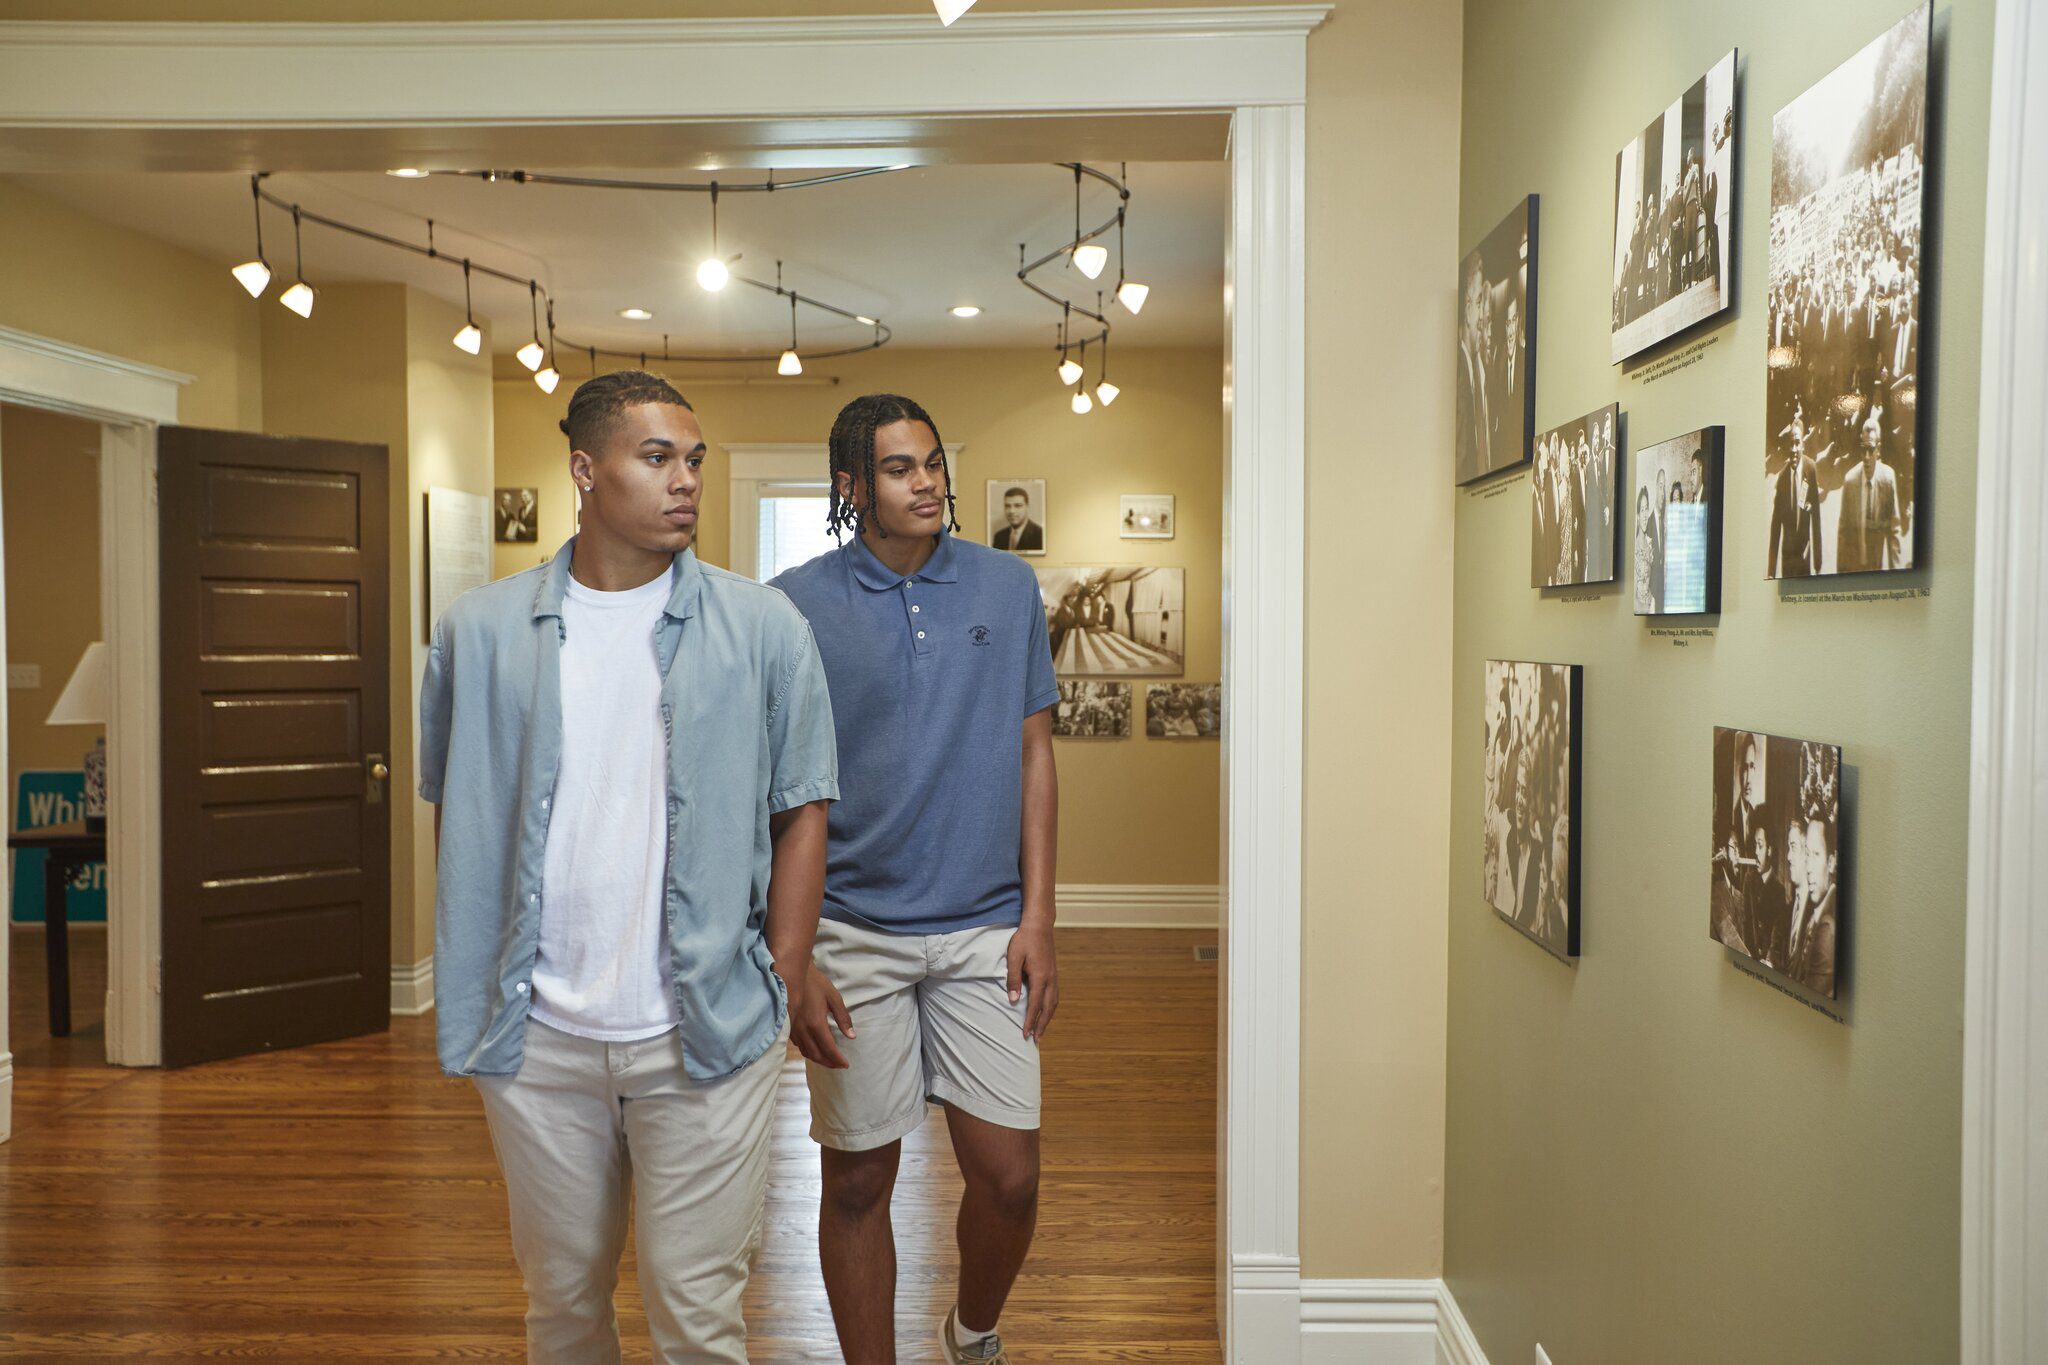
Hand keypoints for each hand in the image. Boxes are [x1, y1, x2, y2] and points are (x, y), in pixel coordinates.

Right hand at [792, 964, 852, 1069]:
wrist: (793, 973)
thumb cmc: (816, 983)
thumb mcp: (834, 997)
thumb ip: (843, 1018)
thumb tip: (851, 1036)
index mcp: (816, 1023)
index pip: (828, 1048)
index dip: (837, 1059)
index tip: (846, 1064)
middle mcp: (803, 1030)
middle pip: (816, 1055)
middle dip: (829, 1063)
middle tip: (839, 1065)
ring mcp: (793, 1030)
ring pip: (806, 1052)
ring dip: (818, 1059)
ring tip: (829, 1060)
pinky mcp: (788, 1027)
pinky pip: (799, 1045)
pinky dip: (808, 1051)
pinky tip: (815, 1048)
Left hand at [1005, 921, 1058, 1041]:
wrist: (1039, 925)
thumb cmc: (1023, 940)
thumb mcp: (1014, 958)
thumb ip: (1013, 980)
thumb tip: (1013, 1001)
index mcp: (1040, 977)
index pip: (1034, 1005)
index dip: (1030, 1021)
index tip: (1025, 1034)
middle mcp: (1050, 979)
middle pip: (1048, 1008)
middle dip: (1041, 1025)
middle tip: (1036, 1040)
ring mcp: (1054, 976)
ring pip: (1054, 1003)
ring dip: (1048, 1018)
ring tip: (1042, 1030)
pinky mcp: (1053, 973)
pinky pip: (1055, 995)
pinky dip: (1051, 1007)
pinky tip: (1046, 1011)